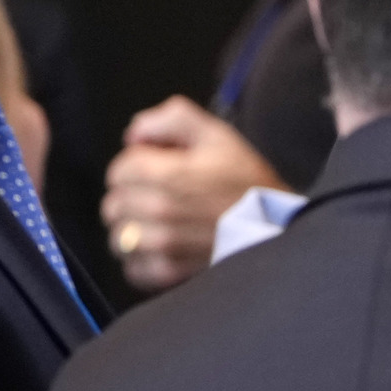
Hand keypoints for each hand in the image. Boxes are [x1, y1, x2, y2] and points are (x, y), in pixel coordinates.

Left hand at [101, 97, 283, 292]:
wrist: (276, 226)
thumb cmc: (246, 181)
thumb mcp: (217, 134)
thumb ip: (171, 118)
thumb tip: (133, 135)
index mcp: (163, 174)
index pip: (118, 170)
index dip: (139, 166)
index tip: (163, 171)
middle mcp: (156, 210)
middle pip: (113, 204)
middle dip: (133, 198)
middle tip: (164, 198)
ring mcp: (161, 245)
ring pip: (119, 237)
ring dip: (135, 231)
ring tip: (162, 226)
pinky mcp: (167, 272)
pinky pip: (132, 268)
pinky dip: (142, 261)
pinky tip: (164, 250)